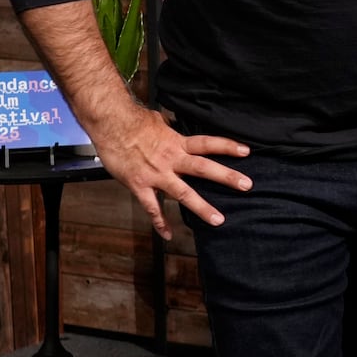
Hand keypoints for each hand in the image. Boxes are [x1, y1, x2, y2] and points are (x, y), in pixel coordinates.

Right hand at [91, 102, 251, 239]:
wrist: (110, 125)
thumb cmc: (132, 121)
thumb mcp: (158, 122)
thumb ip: (170, 129)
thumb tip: (173, 125)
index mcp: (177, 142)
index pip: (208, 143)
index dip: (227, 146)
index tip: (246, 152)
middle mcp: (171, 159)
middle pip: (203, 168)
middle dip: (226, 177)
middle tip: (247, 185)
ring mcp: (156, 174)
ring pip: (183, 193)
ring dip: (202, 207)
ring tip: (218, 219)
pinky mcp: (139, 185)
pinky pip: (152, 208)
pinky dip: (160, 222)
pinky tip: (169, 235)